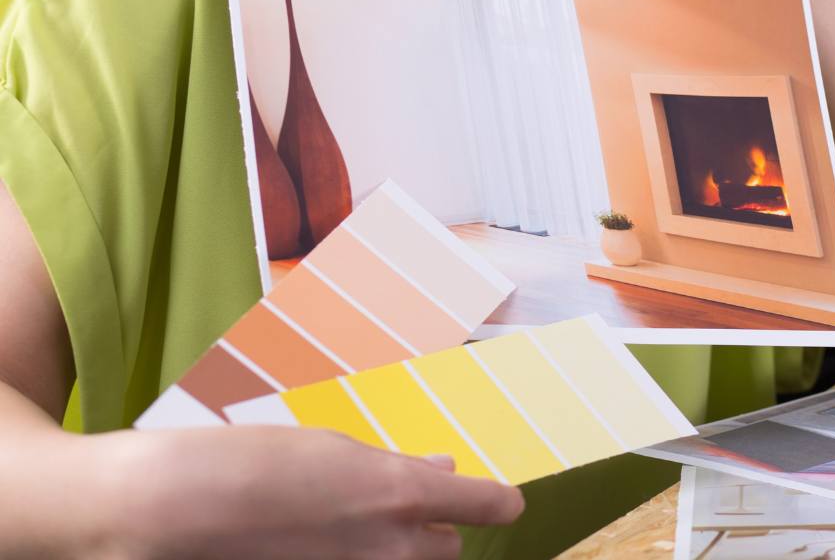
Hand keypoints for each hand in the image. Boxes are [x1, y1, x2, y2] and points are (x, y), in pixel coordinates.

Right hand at [94, 424, 522, 558]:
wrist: (171, 511)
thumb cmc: (251, 464)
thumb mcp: (334, 451)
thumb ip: (397, 469)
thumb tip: (444, 471)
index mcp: (403, 495)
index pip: (489, 506)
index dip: (494, 501)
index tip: (498, 501)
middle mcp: (394, 548)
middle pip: (446, 547)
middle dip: (429, 530)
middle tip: (388, 511)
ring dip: (396, 549)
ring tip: (346, 527)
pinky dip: (357, 559)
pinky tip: (319, 543)